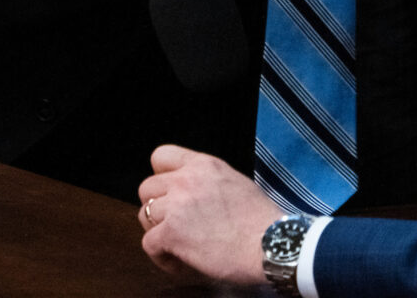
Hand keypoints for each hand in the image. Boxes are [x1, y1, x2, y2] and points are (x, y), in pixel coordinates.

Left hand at [137, 145, 279, 283]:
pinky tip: (181, 262)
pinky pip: (148, 244)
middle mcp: (187, 180)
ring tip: (179, 245)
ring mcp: (177, 205)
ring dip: (158, 232)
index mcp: (205, 165)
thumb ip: (209, 183)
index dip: (161, 176)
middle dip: (156, 207)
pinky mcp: (171, 233)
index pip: (161, 156)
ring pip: (144, 215)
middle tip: (174, 224)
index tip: (170, 193)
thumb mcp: (236, 183)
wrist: (272, 243)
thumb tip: (194, 196)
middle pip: (147, 188)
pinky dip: (162, 257)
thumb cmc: (262, 220)